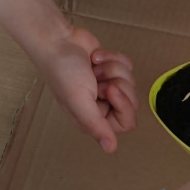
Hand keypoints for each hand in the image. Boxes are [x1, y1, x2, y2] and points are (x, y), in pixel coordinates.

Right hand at [33, 27, 138, 152]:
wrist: (57, 40)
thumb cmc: (63, 71)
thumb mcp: (79, 101)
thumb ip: (96, 125)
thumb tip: (110, 149)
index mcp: (94, 119)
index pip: (126, 123)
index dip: (122, 105)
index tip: (108, 90)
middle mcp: (102, 105)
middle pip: (132, 102)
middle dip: (117, 83)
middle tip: (98, 79)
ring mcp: (107, 86)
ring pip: (130, 81)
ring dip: (112, 69)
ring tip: (93, 67)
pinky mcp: (111, 69)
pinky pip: (127, 66)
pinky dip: (112, 58)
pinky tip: (95, 58)